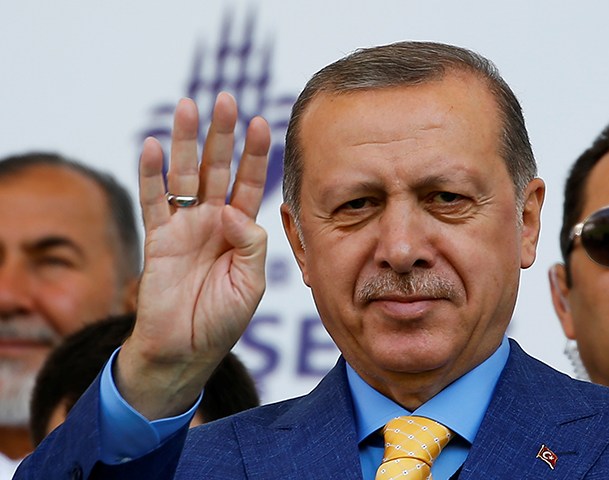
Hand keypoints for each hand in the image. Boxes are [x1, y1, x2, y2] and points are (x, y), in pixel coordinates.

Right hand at [117, 92, 269, 418]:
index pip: (250, 183)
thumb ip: (250, 245)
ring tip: (186, 106)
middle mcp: (212, 221)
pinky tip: (151, 145)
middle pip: (217, 168)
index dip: (256, 155)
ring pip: (183, 175)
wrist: (185, 350)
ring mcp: (184, 227)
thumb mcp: (251, 284)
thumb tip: (231, 211)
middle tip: (225, 99)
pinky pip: (153, 201)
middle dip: (222, 134)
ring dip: (184, 141)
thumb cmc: (223, 320)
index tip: (262, 123)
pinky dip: (150, 174)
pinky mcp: (158, 239)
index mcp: (241, 231)